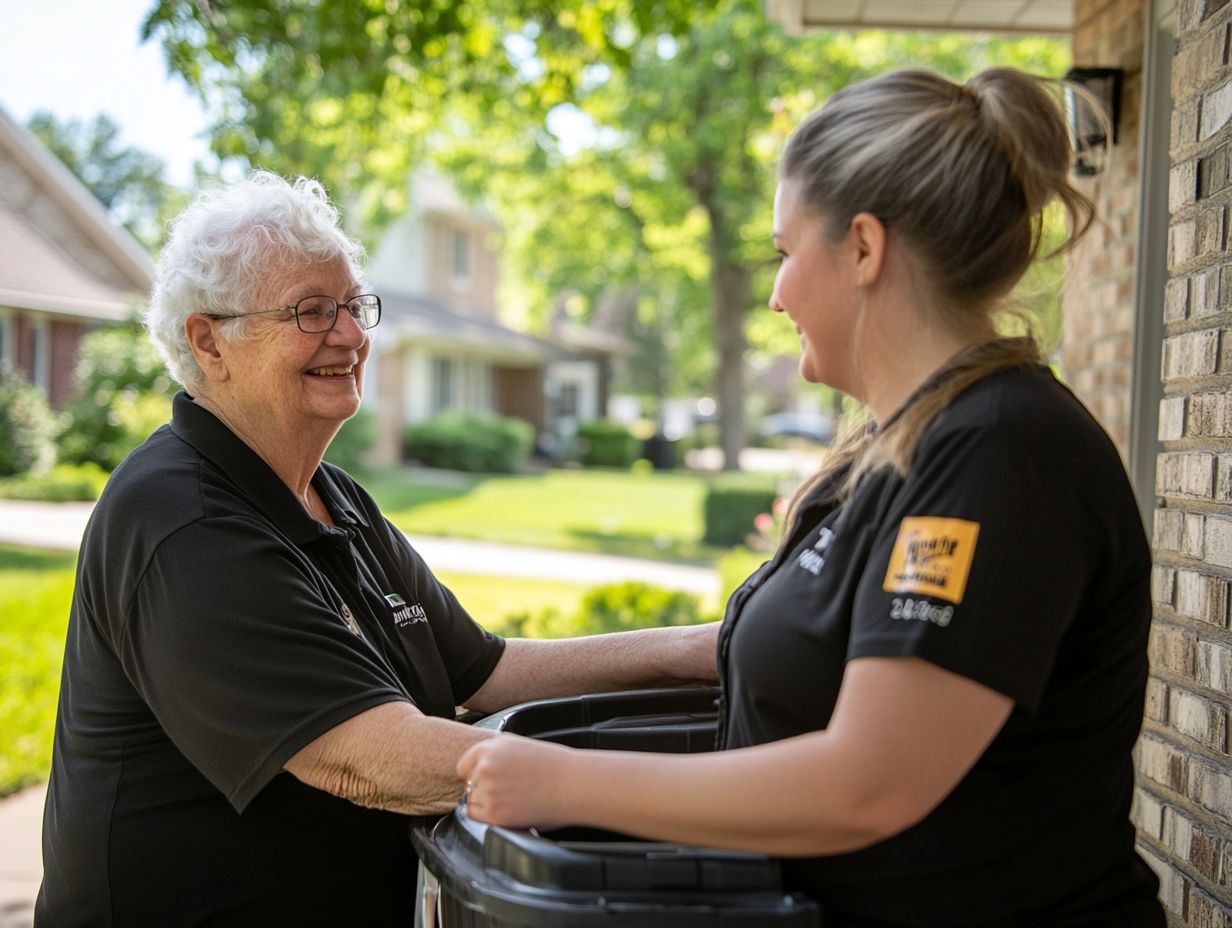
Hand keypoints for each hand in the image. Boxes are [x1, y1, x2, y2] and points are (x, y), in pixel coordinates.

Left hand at [456, 735, 578, 830]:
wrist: (574, 784)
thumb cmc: (554, 767)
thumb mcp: (521, 746)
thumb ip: (496, 755)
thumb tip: (479, 771)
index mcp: (491, 746)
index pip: (464, 765)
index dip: (475, 775)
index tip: (489, 781)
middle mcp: (485, 766)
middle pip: (468, 784)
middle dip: (483, 790)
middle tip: (509, 792)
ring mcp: (488, 789)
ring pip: (473, 802)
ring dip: (487, 804)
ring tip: (515, 800)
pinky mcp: (494, 812)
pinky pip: (478, 817)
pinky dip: (491, 818)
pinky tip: (513, 810)